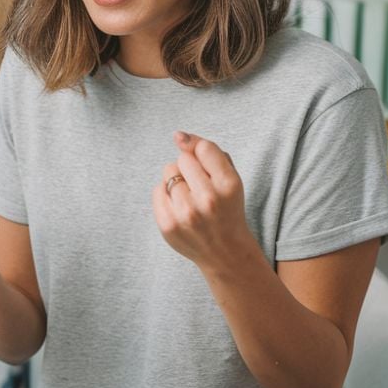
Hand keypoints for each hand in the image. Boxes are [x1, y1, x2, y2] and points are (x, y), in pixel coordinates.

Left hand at [152, 131, 253, 268]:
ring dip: (177, 180)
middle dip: (189, 168)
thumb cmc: (226, 208)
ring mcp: (186, 214)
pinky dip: (166, 194)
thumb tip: (178, 136)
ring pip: (168, 172)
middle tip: (199, 185)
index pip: (204, 148)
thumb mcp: (231, 177)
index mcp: (229, 185)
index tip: (203, 162)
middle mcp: (208, 200)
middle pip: (183, 159)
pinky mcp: (168, 225)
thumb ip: (209, 151)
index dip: (201, 152)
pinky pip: (157, 189)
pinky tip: (180, 207)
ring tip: (190, 196)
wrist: (225, 251)